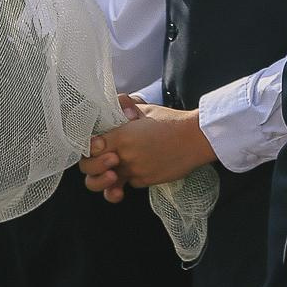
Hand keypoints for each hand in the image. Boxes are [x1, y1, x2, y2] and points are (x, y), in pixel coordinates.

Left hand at [78, 97, 216, 201]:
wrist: (196, 138)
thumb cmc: (173, 121)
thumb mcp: (146, 109)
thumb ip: (126, 107)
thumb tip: (117, 102)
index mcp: (121, 135)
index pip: (90, 146)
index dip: (89, 148)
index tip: (96, 145)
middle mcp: (124, 156)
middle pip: (90, 169)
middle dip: (93, 166)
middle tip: (105, 160)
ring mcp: (135, 170)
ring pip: (108, 184)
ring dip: (105, 182)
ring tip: (113, 175)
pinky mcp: (146, 181)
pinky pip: (130, 184)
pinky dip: (130, 180)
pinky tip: (136, 172)